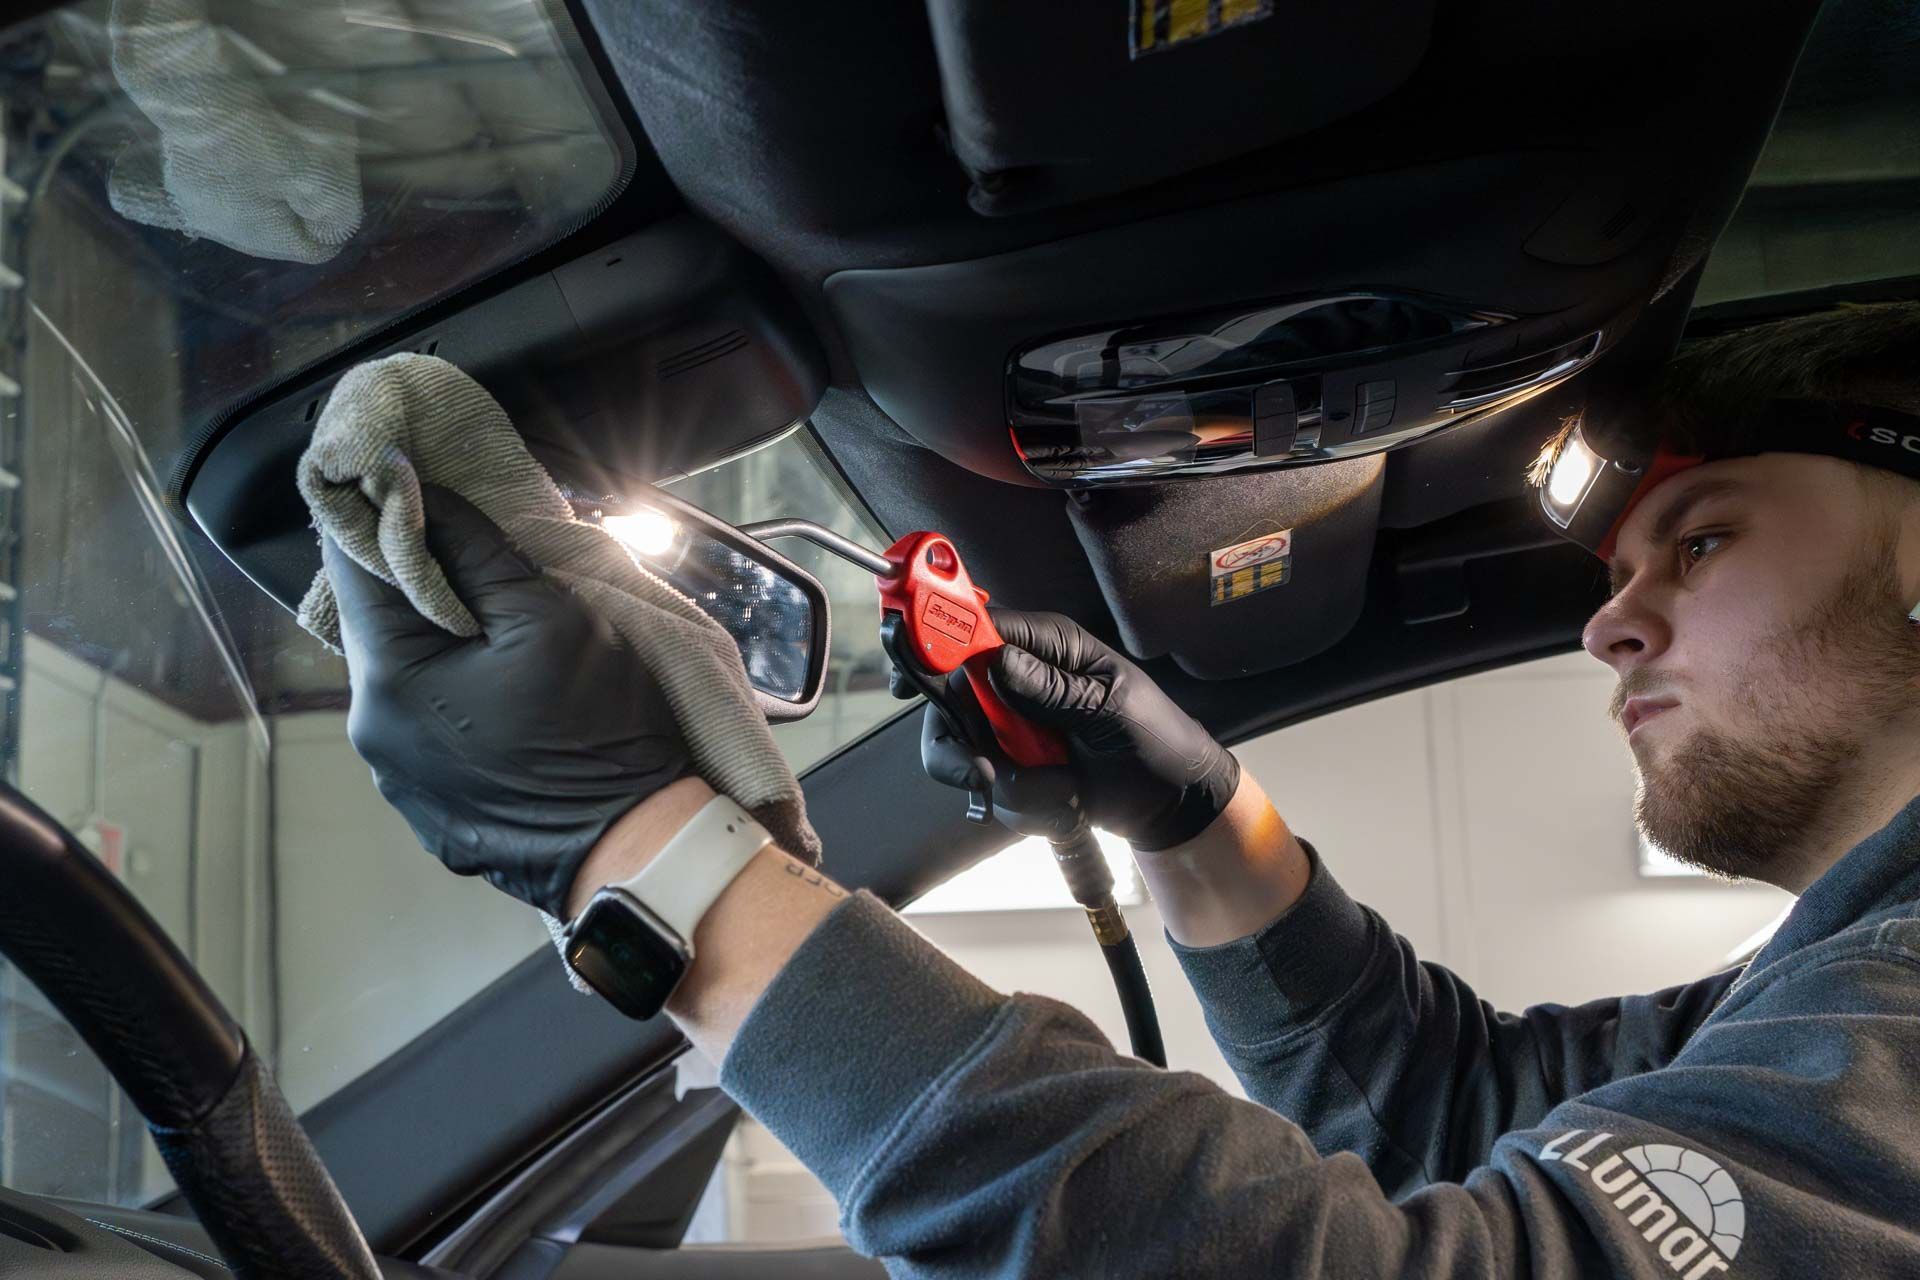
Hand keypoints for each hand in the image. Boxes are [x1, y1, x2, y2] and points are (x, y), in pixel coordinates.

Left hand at [325, 485, 690, 917]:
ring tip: (500, 624)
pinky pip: (426, 729)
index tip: (413, 480)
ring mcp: (399, 779)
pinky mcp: (430, 808)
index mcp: (390, 682)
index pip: (352, 565)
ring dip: (439, 640)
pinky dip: (454, 697)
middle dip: (418, 578)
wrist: (637, 848)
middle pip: (377, 623)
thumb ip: (474, 547)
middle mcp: (373, 734)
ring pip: (403, 677)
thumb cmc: (601, 731)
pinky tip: (507, 693)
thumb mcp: (549, 616)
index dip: (381, 513)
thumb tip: (417, 489)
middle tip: (474, 547)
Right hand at [916, 608, 1238, 850]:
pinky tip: (1064, 803)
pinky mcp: (1013, 765)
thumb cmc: (1155, 741)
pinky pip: (991, 787)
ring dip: (1005, 781)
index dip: (938, 642)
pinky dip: (1025, 805)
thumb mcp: (1111, 710)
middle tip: (981, 772)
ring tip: (1055, 794)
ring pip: (960, 748)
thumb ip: (1053, 688)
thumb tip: (997, 661)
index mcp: (1051, 648)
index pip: (980, 628)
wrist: (1171, 804)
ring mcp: (1012, 725)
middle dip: (959, 740)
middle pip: (950, 695)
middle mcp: (1021, 680)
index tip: (911, 675)